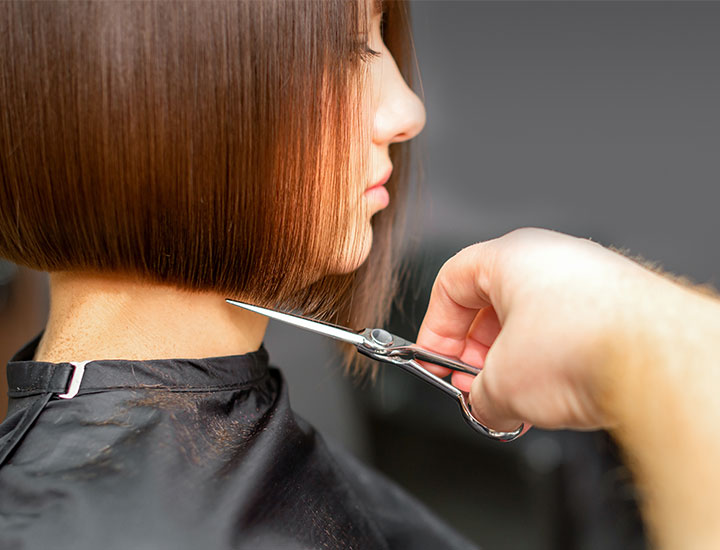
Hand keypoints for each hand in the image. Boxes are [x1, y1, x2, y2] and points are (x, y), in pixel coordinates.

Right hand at [416, 227, 661, 432]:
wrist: (656, 358)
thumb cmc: (582, 345)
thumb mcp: (501, 383)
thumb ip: (477, 396)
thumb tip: (484, 406)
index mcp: (511, 256)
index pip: (451, 282)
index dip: (436, 327)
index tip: (436, 360)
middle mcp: (553, 258)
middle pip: (494, 303)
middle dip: (479, 352)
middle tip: (476, 386)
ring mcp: (592, 279)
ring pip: (535, 321)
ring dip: (517, 363)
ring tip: (517, 400)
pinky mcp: (623, 306)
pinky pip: (571, 331)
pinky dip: (555, 363)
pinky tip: (555, 396)